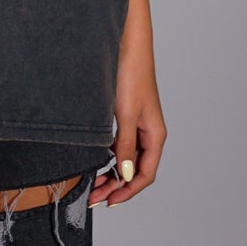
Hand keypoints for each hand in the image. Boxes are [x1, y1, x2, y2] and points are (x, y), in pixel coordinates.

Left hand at [91, 61, 166, 207]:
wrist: (126, 45)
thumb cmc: (130, 74)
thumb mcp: (125, 114)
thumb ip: (125, 145)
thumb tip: (126, 175)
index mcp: (155, 135)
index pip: (145, 175)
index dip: (128, 192)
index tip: (107, 201)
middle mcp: (149, 133)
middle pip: (136, 171)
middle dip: (116, 187)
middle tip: (92, 196)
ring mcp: (137, 126)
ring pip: (126, 160)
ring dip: (111, 174)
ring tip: (91, 184)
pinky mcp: (126, 117)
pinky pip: (120, 146)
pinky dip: (108, 158)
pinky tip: (95, 162)